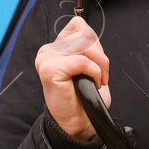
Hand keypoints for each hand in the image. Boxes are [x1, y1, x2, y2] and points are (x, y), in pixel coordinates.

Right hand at [36, 15, 110, 142]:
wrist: (79, 122)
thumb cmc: (85, 96)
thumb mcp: (89, 63)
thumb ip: (86, 45)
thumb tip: (89, 32)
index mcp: (57, 46)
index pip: (79, 26)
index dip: (95, 43)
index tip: (99, 63)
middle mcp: (48, 50)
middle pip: (83, 33)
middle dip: (100, 55)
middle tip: (102, 74)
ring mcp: (46, 58)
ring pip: (83, 46)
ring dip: (98, 65)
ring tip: (97, 79)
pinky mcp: (49, 69)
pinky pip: (81, 61)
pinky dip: (93, 72)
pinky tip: (91, 84)